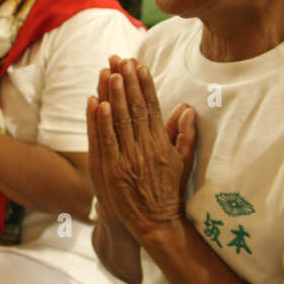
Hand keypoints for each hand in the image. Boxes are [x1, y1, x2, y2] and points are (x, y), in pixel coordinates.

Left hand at [86, 57, 195, 242]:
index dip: (145, 86)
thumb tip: (187, 108)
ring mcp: (127, 160)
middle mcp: (145, 149)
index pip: (152, 108)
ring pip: (118, 121)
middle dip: (127, 82)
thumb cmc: (169, 192)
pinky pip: (104, 141)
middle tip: (120, 59)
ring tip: (109, 72)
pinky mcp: (111, 171)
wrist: (156, 224)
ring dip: (112, 95)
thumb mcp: (183, 162)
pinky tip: (96, 102)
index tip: (139, 66)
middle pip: (134, 109)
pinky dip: (100, 121)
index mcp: (161, 144)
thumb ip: (185, 135)